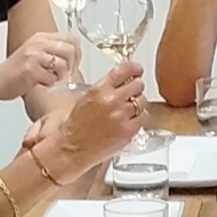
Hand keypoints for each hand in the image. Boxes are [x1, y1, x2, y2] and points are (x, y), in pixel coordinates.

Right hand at [0, 27, 81, 105]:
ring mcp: (33, 55)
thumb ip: (53, 51)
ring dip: (59, 76)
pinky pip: (51, 79)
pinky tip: (39, 83)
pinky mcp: (30, 70)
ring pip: (62, 65)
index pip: (71, 38)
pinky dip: (48, 84)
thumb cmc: (15, 71)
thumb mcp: (35, 53)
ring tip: (48, 79)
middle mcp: (37, 43)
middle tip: (64, 74)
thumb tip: (75, 57)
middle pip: (70, 50)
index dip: (77, 52)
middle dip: (72, 65)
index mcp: (41, 37)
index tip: (74, 63)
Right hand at [31, 57, 147, 185]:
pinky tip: (130, 120)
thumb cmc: (76, 126)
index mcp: (99, 89)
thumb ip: (106, 87)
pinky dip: (139, 117)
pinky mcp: (128, 130)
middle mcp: (111, 100)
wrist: (72, 148)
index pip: (125, 70)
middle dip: (136, 88)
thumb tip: (124, 80)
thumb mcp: (87, 98)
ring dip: (138, 103)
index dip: (135, 68)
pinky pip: (144, 116)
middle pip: (138, 84)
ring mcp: (121, 116)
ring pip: (142, 100)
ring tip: (128, 110)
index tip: (137, 70)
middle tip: (132, 93)